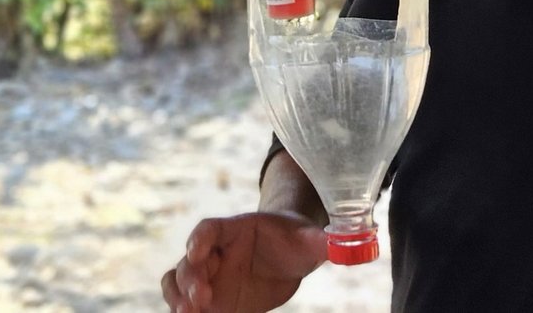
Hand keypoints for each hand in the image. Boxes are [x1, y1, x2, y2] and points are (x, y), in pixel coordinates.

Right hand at [160, 212, 326, 312]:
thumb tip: (355, 243)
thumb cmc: (296, 240)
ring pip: (178, 282)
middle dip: (190, 278)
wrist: (290, 256)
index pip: (209, 228)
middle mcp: (216, 252)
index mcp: (236, 228)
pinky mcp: (210, 299)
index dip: (200, 238)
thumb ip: (324, 241)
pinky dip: (183, 311)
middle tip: (202, 297)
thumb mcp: (310, 240)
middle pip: (190, 260)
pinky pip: (185, 304)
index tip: (197, 250)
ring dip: (178, 296)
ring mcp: (209, 276)